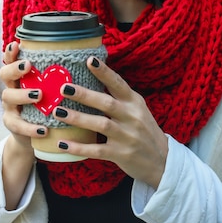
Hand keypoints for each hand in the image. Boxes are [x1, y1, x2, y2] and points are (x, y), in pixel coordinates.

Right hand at [0, 42, 44, 209]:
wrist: (35, 136)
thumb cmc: (48, 105)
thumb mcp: (51, 89)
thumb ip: (60, 77)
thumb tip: (89, 58)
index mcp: (21, 76)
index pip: (12, 60)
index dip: (12, 52)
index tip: (17, 44)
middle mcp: (12, 88)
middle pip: (4, 74)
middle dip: (15, 68)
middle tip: (28, 66)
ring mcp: (10, 107)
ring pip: (8, 97)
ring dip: (23, 95)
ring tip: (39, 95)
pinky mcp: (12, 125)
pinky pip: (18, 125)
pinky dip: (30, 127)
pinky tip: (44, 129)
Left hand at [54, 56, 167, 188]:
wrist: (163, 161)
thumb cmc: (144, 130)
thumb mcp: (137, 109)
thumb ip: (119, 96)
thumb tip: (93, 77)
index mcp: (135, 102)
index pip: (118, 83)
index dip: (104, 72)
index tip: (89, 60)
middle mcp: (132, 117)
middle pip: (107, 103)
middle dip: (84, 95)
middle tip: (64, 88)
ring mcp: (127, 137)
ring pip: (100, 125)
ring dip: (78, 118)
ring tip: (58, 112)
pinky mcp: (121, 155)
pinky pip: (96, 150)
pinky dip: (79, 147)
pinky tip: (62, 142)